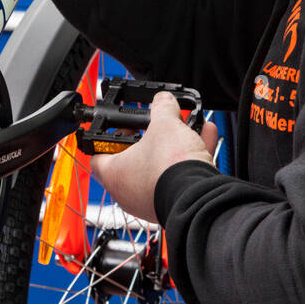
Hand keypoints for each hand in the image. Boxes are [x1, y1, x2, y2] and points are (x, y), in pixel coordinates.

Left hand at [89, 91, 218, 224]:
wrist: (198, 195)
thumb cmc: (169, 167)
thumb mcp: (164, 124)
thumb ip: (162, 108)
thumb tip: (164, 100)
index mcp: (114, 174)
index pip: (99, 154)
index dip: (109, 136)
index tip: (123, 126)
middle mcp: (128, 192)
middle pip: (134, 159)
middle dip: (150, 139)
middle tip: (157, 126)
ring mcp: (150, 201)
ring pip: (159, 168)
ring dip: (174, 146)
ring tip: (187, 127)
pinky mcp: (173, 203)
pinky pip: (178, 177)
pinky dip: (190, 159)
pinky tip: (205, 137)